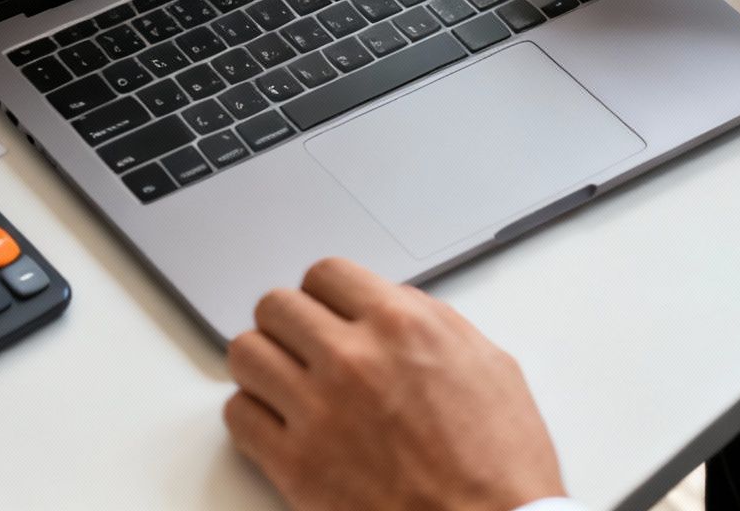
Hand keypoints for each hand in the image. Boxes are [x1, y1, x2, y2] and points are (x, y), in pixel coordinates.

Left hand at [223, 257, 565, 510]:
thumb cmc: (501, 464)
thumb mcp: (488, 365)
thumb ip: (430, 322)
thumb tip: (391, 303)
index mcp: (402, 326)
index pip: (325, 273)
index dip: (323, 294)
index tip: (325, 311)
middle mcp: (353, 359)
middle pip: (276, 307)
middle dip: (287, 324)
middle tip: (300, 347)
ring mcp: (318, 411)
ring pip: (246, 354)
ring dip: (261, 365)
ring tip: (282, 383)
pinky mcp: (296, 465)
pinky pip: (238, 416)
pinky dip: (252, 417)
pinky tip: (278, 425)